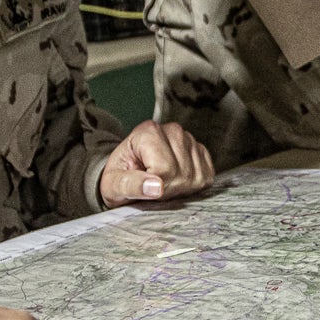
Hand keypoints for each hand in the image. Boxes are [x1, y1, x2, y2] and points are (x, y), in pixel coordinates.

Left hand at [99, 119, 214, 205]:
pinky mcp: (202, 152)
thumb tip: (156, 187)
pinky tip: (176, 180)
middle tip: (151, 187)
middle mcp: (172, 130)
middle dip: (168, 189)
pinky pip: (206, 177)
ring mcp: (190, 139)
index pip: (165, 169)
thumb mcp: (113, 185)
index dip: (155, 187)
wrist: (128, 172)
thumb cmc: (119, 178)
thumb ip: (130, 185)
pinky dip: (193, 186)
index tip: (143, 185)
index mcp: (148, 131)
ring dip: (180, 189)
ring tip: (162, 183)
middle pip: (182, 173)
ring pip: (195, 176)